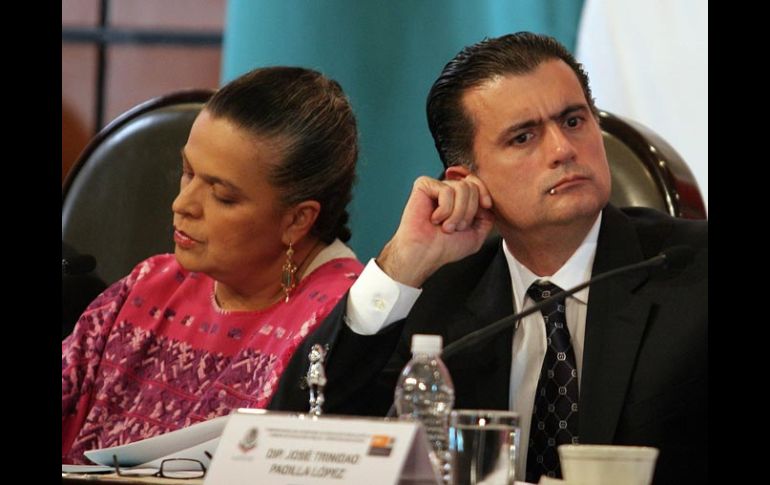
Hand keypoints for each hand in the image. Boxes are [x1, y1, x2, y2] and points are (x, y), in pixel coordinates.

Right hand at [378, 174, 494, 286]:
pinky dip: (444, 210)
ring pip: (462, 188)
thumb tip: (488, 201)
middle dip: (468, 211)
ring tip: (445, 226)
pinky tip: (434, 219)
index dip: (485, 193)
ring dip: (457, 213)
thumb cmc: (445, 247)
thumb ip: (487, 216)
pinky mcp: (424, 185)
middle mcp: (448, 190)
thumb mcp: (477, 234)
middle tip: (455, 227)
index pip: (477, 183)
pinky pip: (446, 191)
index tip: (486, 206)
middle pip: (472, 186)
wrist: (425, 254)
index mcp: (458, 199)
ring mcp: (435, 186)